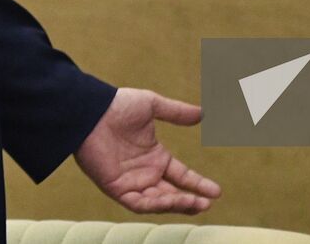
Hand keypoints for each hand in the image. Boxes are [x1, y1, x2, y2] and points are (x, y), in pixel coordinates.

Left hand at [75, 88, 220, 214]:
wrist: (92, 110)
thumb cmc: (118, 105)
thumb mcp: (152, 105)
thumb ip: (177, 112)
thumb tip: (203, 113)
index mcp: (155, 157)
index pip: (181, 176)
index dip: (198, 184)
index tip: (217, 191)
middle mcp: (145, 173)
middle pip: (172, 194)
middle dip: (190, 201)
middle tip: (208, 203)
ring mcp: (131, 182)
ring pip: (158, 202)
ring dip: (177, 205)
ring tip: (197, 204)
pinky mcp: (116, 188)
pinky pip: (138, 203)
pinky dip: (155, 205)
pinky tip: (171, 200)